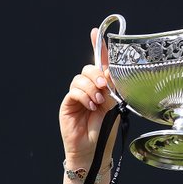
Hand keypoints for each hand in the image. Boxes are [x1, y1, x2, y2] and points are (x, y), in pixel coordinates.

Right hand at [59, 28, 117, 170]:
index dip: (97, 47)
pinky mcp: (68, 104)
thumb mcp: (114, 106)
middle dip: (97, 73)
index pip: (99, 63)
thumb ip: (112, 88)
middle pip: (88, 68)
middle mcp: (88, 89)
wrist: (94, 151)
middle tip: (103, 87)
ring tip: (98, 102)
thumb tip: (109, 71)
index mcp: (101, 87)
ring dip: (91, 87)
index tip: (96, 32)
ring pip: (80, 78)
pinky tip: (90, 105)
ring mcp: (77, 96)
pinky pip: (74, 90)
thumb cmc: (105, 131)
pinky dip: (83, 95)